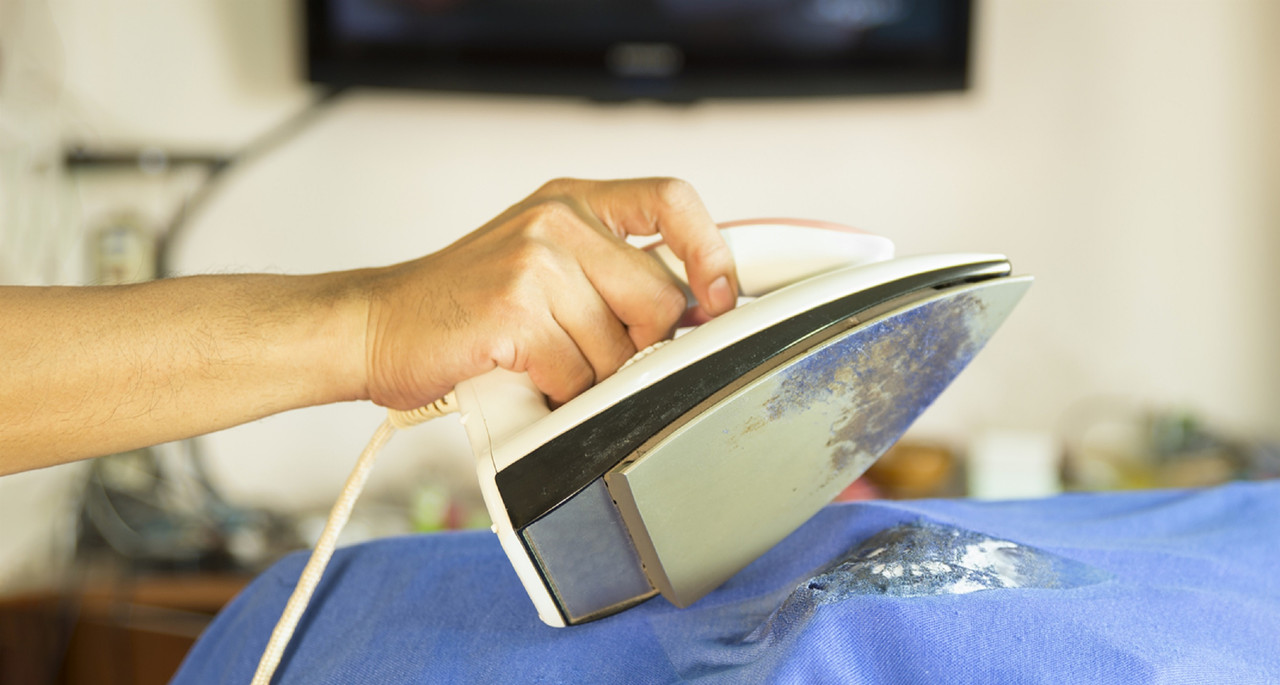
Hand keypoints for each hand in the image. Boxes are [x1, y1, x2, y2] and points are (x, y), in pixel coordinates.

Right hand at [362, 177, 738, 409]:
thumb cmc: (463, 307)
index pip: (673, 200)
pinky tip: (524, 378)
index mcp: (573, 202)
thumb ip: (611, 272)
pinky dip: (557, 396)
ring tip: (544, 366)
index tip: (719, 298)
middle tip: (595, 358)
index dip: (711, 252)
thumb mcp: (541, 262)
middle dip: (640, 349)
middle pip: (660, 298)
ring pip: (619, 350)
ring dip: (591, 381)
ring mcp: (534, 263)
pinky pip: (577, 377)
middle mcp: (557, 221)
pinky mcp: (514, 311)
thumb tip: (696, 312)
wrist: (377, 325)